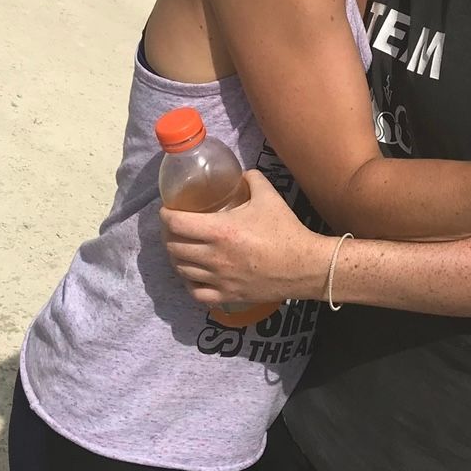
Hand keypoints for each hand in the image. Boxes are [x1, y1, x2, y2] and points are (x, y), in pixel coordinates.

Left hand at [161, 170, 331, 305]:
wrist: (304, 266)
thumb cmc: (285, 230)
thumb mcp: (268, 196)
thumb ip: (251, 179)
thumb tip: (242, 174)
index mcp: (220, 231)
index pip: (176, 224)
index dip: (166, 215)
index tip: (167, 210)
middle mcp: (214, 257)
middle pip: (173, 247)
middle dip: (168, 235)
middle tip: (174, 227)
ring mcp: (219, 279)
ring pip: (181, 270)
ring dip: (176, 257)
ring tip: (181, 248)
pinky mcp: (227, 296)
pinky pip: (196, 293)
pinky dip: (189, 282)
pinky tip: (193, 274)